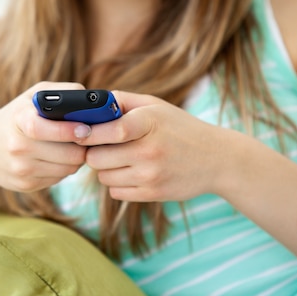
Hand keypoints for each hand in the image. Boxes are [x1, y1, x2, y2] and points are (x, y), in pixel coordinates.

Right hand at [0, 82, 92, 192]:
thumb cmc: (16, 117)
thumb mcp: (32, 96)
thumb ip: (63, 92)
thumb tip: (93, 100)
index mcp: (18, 120)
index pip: (41, 128)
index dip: (67, 130)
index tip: (85, 129)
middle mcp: (17, 147)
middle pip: (67, 154)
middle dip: (82, 146)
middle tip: (86, 137)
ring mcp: (21, 169)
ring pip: (68, 168)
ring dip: (76, 158)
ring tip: (71, 146)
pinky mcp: (26, 185)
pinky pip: (59, 178)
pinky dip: (63, 168)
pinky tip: (55, 158)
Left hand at [77, 91, 228, 201]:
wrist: (216, 159)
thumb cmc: (179, 127)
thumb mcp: (155, 106)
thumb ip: (121, 101)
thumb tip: (87, 105)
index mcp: (149, 123)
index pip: (111, 130)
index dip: (89, 132)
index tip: (79, 132)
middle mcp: (149, 151)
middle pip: (97, 158)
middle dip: (95, 151)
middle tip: (103, 146)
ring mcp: (151, 175)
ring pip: (103, 177)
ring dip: (106, 168)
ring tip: (121, 157)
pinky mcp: (153, 194)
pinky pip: (115, 192)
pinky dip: (117, 183)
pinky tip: (131, 171)